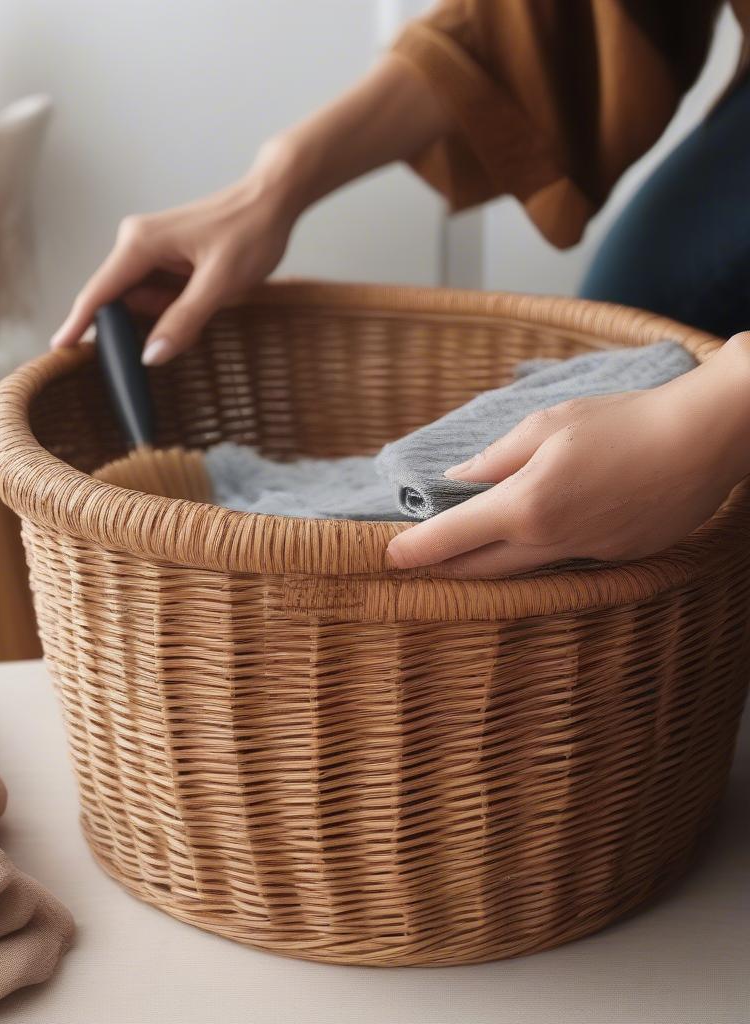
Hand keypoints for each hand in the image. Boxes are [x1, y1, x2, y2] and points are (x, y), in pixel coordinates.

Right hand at [50, 162, 297, 363]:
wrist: (273, 198)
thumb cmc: (250, 231)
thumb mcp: (220, 283)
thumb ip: (183, 321)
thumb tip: (150, 356)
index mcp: (140, 244)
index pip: (98, 293)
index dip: (77, 323)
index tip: (57, 348)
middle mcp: (136, 242)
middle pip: (119, 301)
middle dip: (143, 324)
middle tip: (186, 325)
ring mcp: (149, 248)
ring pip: (141, 300)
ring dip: (165, 315)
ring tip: (205, 300)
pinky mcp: (164, 255)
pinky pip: (157, 293)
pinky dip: (175, 306)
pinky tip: (202, 297)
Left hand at [386, 334, 749, 577]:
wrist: (704, 440)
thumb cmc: (623, 421)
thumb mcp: (547, 426)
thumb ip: (495, 459)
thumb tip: (457, 478)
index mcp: (526, 504)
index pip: (453, 537)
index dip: (416, 549)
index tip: (389, 557)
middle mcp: (551, 541)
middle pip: (480, 570)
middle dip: (444, 569)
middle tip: (418, 564)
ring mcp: (587, 557)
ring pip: (522, 572)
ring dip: (488, 566)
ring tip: (466, 554)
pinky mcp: (616, 561)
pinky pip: (565, 565)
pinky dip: (540, 555)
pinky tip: (539, 537)